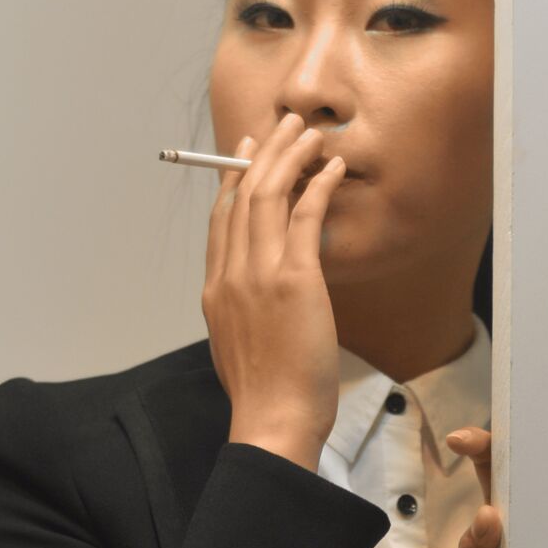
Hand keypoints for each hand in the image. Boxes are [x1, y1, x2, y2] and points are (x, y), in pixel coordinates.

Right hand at [203, 111, 348, 469]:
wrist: (271, 421)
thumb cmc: (264, 397)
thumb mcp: (238, 348)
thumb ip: (242, 315)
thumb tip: (260, 302)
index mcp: (215, 292)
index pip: (221, 221)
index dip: (233, 181)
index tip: (245, 155)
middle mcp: (230, 275)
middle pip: (242, 197)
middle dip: (263, 153)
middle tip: (282, 126)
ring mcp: (258, 275)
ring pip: (269, 196)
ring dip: (290, 157)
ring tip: (309, 133)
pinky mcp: (293, 280)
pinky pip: (303, 217)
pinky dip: (318, 185)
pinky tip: (332, 167)